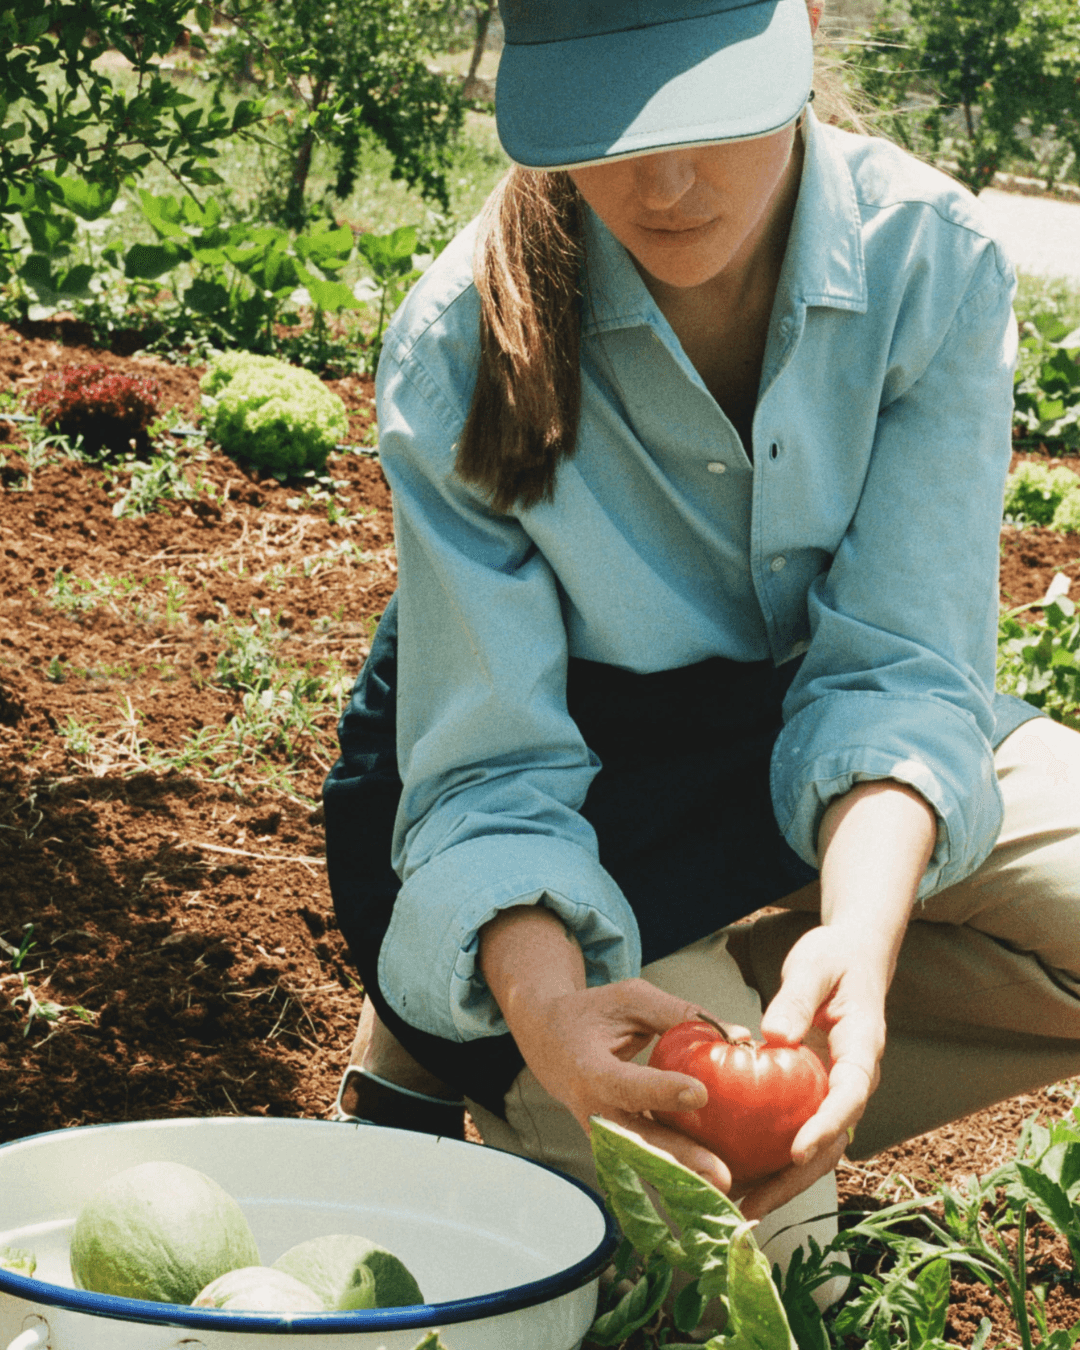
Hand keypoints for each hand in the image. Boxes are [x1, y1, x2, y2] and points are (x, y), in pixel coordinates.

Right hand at [511, 977, 750, 1193]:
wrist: (548, 1043)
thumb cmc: (590, 1015)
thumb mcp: (630, 1000)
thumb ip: (678, 1014)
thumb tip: (735, 1034)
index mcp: (589, 1071)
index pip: (626, 1086)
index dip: (662, 1091)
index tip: (700, 1092)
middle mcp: (594, 1112)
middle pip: (639, 1142)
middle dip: (681, 1160)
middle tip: (721, 1173)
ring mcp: (604, 1136)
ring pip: (646, 1161)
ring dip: (685, 1176)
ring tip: (725, 1186)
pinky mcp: (617, 1146)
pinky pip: (650, 1160)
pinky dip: (681, 1170)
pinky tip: (714, 1176)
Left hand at [756, 922, 888, 1191]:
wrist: (851, 958)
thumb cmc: (835, 958)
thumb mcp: (814, 965)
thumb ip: (797, 996)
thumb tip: (774, 1035)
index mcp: (862, 1049)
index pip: (850, 1095)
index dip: (826, 1125)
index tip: (797, 1149)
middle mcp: (853, 1080)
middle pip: (833, 1140)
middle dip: (795, 1176)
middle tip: (756, 1203)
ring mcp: (834, 1092)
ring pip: (815, 1148)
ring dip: (781, 1180)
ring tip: (740, 1208)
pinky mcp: (813, 1094)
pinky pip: (795, 1132)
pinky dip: (771, 1159)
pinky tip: (737, 1176)